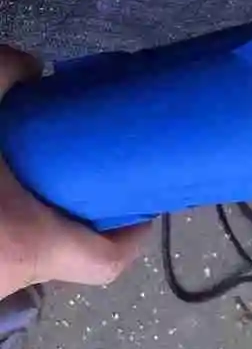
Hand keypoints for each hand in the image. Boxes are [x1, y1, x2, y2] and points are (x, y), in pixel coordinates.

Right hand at [0, 47, 148, 298]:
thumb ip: (5, 69)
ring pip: (23, 262)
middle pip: (67, 261)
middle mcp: (3, 279)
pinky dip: (2, 230)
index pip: (107, 263)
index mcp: (23, 243)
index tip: (141, 201)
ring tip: (32, 179)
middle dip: (77, 220)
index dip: (134, 235)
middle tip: (81, 176)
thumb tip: (34, 69)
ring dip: (33, 225)